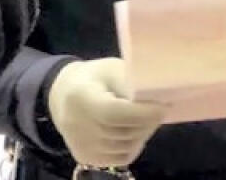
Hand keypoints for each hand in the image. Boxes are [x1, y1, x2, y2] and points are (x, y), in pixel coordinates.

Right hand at [47, 58, 164, 167]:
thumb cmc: (94, 78)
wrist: (62, 95)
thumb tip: (160, 94)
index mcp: (82, 96)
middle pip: (122, 131)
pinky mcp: (85, 157)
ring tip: (148, 120)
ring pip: (124, 147)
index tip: (163, 106)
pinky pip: (119, 158)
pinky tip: (135, 132)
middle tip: (161, 111)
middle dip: (148, 122)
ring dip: (143, 134)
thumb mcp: (112, 68)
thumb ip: (132, 81)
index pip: (115, 113)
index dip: (142, 112)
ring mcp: (80, 145)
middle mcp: (77, 125)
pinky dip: (133, 147)